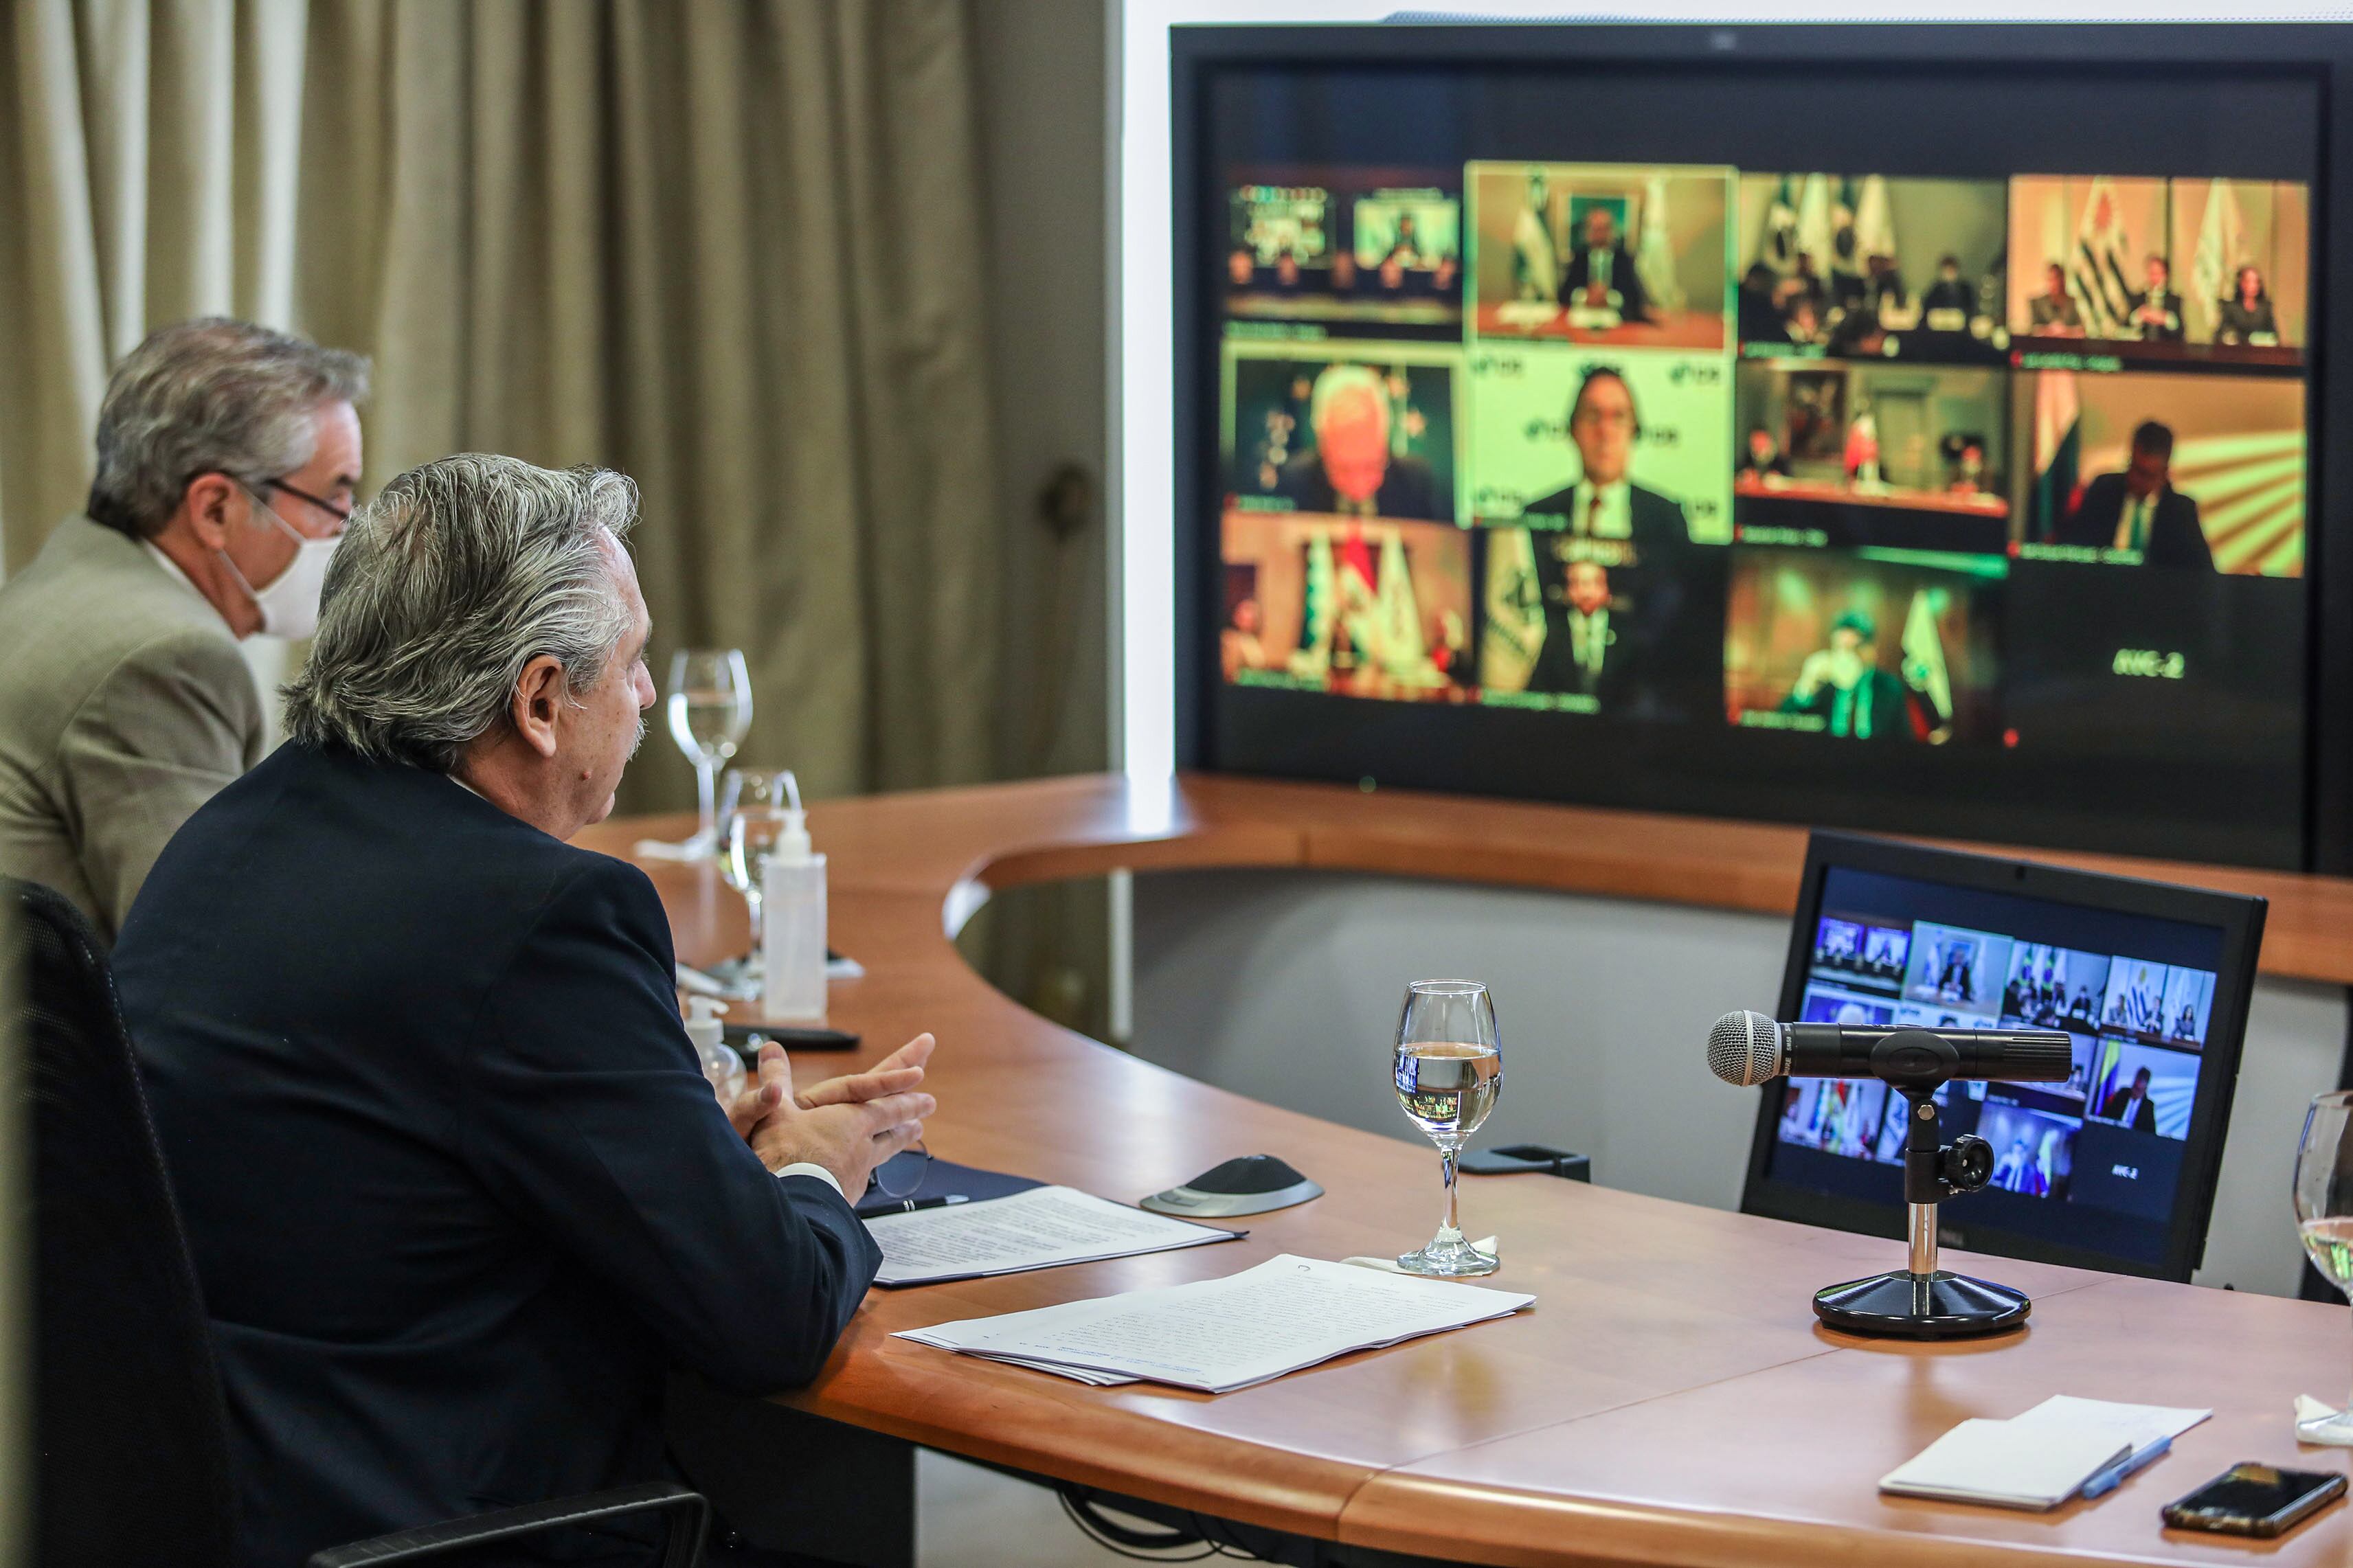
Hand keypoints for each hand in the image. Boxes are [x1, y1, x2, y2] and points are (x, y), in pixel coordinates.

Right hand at [743, 1043, 932, 1195]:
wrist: (792, 1208)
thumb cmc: (784, 1157)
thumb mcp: (775, 1113)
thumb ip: (775, 1079)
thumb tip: (769, 1045)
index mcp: (851, 1119)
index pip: (886, 1099)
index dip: (905, 1087)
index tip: (923, 1078)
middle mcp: (863, 1144)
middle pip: (894, 1122)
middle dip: (912, 1109)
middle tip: (930, 1103)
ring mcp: (859, 1170)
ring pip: (887, 1148)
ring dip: (901, 1136)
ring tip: (915, 1130)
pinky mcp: (850, 1192)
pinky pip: (867, 1172)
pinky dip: (874, 1163)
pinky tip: (871, 1167)